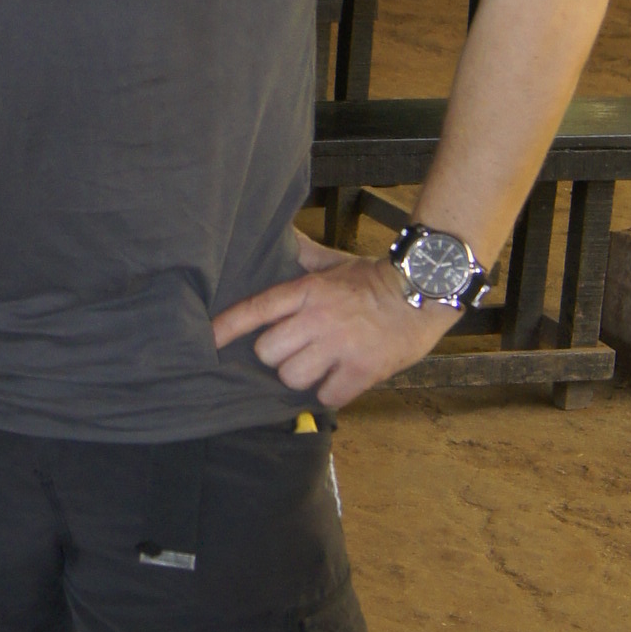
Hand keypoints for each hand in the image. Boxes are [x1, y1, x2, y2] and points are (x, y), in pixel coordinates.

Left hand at [213, 232, 459, 408]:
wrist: (423, 293)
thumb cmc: (374, 280)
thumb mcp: (333, 263)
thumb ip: (302, 256)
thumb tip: (278, 236)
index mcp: (307, 292)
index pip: (256, 310)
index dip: (227, 327)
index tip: (206, 340)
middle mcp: (317, 319)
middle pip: (268, 353)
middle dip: (278, 357)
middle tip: (299, 351)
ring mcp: (339, 346)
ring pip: (292, 377)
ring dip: (304, 377)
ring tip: (321, 365)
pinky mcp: (361, 370)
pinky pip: (325, 395)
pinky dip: (332, 392)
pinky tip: (342, 378)